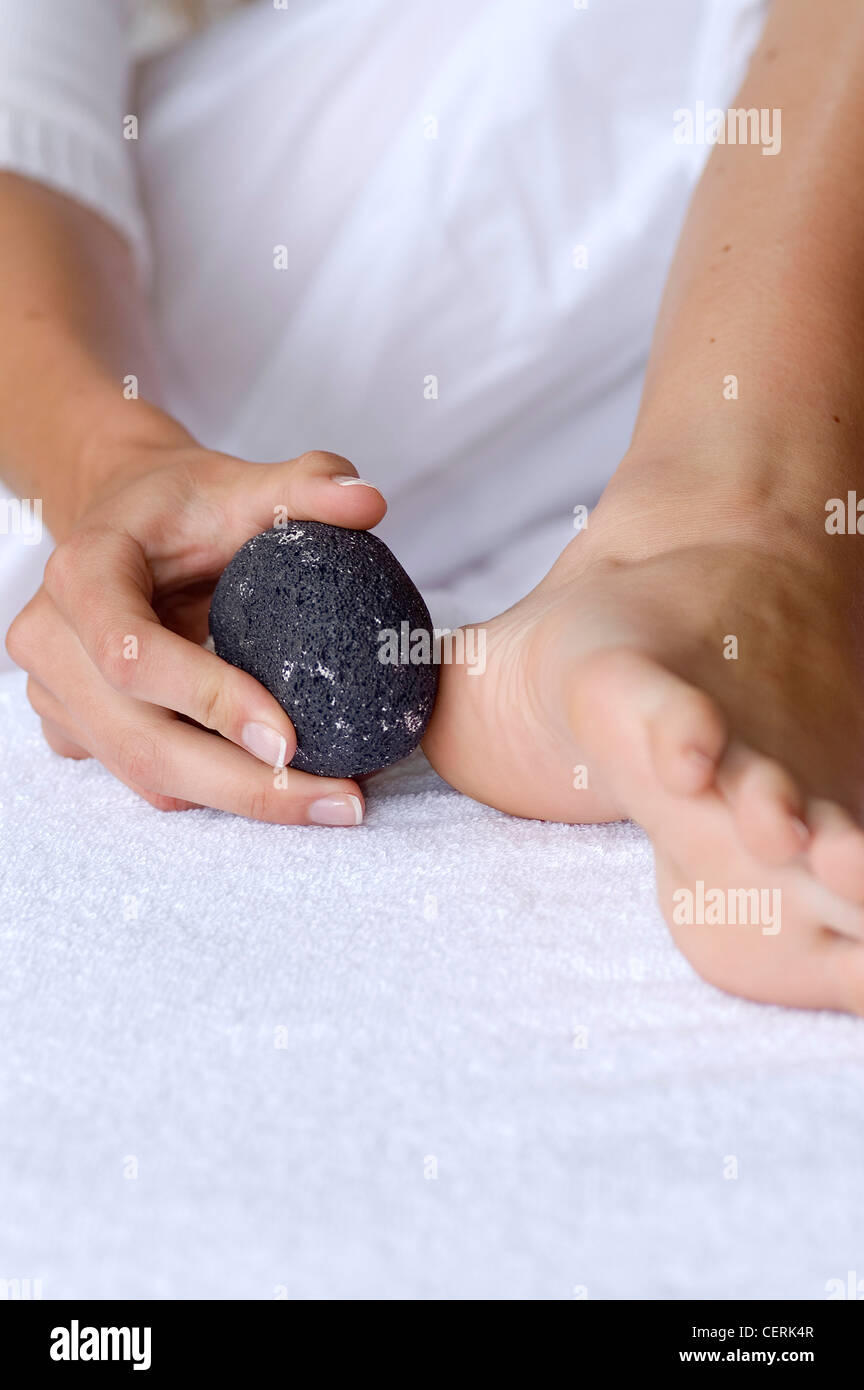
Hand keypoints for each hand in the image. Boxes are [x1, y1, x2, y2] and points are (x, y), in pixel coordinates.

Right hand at [6, 442, 385, 822]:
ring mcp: (58, 695)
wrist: (126, 518)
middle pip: (142, 742)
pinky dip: (220, 794)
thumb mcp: (241, 482)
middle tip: (340, 800)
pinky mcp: (78, 731)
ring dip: (242, 800)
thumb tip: (370, 503)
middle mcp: (52, 643)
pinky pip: (149, 781)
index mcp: (81, 574)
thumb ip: (306, 484)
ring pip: (148, 776)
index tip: (291, 737)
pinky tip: (290, 789)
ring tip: (332, 802)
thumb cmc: (181, 503)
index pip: (132, 654)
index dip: (207, 700)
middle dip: (246, 784)